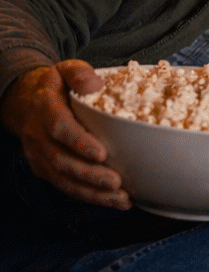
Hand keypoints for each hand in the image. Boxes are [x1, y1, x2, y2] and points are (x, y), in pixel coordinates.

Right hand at [1, 61, 125, 208]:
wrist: (25, 101)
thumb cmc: (56, 86)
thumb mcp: (65, 70)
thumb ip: (79, 74)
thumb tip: (94, 84)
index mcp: (45, 109)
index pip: (60, 128)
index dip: (79, 143)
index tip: (101, 153)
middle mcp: (38, 136)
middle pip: (61, 160)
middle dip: (89, 174)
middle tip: (116, 182)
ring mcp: (39, 155)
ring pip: (63, 179)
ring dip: (92, 192)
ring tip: (120, 198)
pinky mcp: (45, 169)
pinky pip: (65, 186)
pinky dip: (89, 197)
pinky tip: (114, 201)